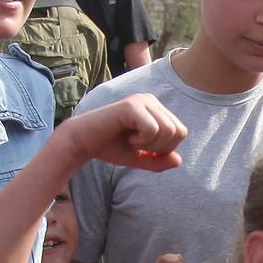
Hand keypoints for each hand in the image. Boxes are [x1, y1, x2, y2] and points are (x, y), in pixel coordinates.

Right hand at [59, 94, 186, 170]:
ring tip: (132, 141)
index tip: (144, 148)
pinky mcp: (131, 105)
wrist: (82, 142)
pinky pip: (152, 129)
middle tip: (137, 146)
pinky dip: (142, 141)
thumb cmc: (111, 148)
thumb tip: (179, 161)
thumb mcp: (140, 159)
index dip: (166, 149)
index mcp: (156, 109)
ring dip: (150, 144)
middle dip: (160, 148)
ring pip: (168, 130)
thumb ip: (159, 161)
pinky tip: (127, 137)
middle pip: (178, 131)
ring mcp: (141, 101)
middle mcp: (151, 100)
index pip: (181, 132)